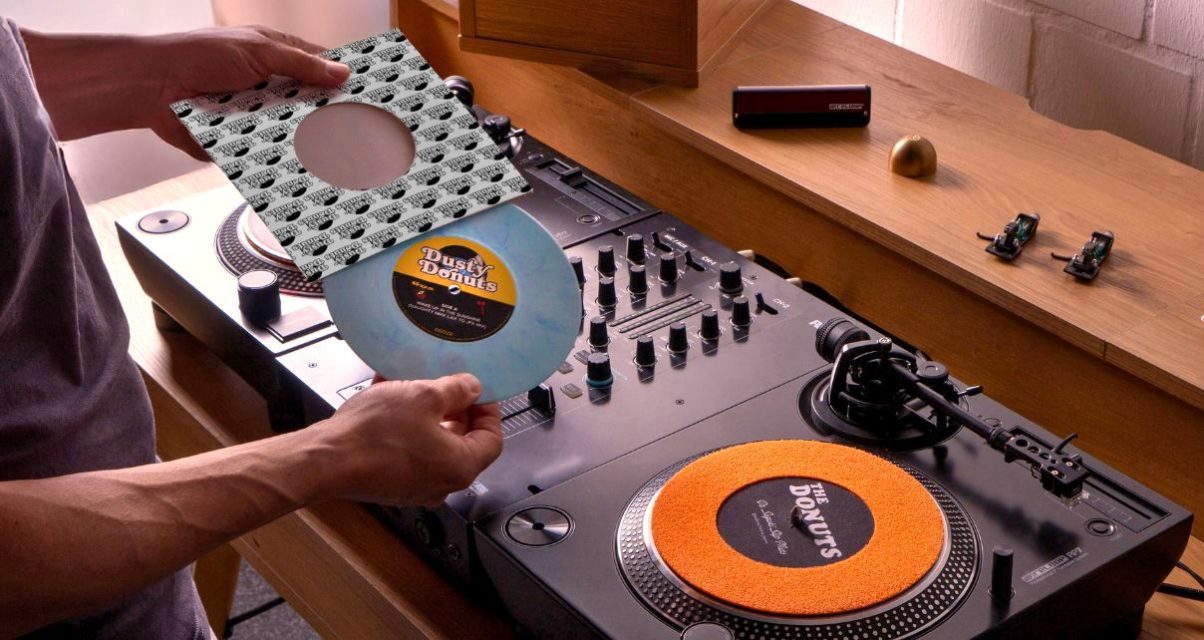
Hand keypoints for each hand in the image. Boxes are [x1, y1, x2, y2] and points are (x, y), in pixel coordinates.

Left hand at [21, 25, 349, 157]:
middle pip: (309, 104)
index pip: (318, 67)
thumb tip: (341, 72)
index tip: (369, 94)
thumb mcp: (258, 51)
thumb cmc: (195, 56)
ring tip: (343, 158)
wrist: (149, 88)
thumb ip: (300, 64)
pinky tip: (306, 170)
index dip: (341, 80)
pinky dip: (280, 159)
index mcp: (273, 55)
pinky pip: (268, 153)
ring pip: (292, 132)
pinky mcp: (240, 141)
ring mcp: (254, 115)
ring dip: (307, 142)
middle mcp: (267, 86)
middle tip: (363, 132)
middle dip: (330, 117)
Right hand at [317, 373, 502, 505]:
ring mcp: (414, 487)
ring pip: (432, 445)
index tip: (478, 392)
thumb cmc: (376, 434)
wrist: (326, 460)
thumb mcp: (424, 396)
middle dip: (455, 410)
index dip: (488, 411)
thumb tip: (471, 387)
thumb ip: (456, 390)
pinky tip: (389, 399)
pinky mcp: (390, 483)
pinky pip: (407, 451)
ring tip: (412, 387)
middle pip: (462, 443)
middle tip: (445, 387)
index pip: (492, 439)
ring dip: (426, 415)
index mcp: (460, 466)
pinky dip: (405, 427)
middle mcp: (441, 484)